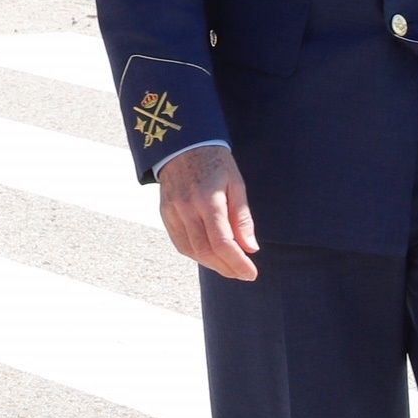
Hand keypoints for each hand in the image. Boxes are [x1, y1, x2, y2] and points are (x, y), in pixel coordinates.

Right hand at [157, 144, 258, 280]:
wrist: (182, 143)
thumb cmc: (215, 162)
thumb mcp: (236, 183)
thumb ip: (242, 217)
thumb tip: (250, 248)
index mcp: (208, 199)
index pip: (222, 242)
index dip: (238, 263)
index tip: (251, 273)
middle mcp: (187, 207)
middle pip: (206, 251)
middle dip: (227, 268)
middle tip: (243, 274)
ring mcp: (172, 211)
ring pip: (191, 250)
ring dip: (212, 264)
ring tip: (229, 267)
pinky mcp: (165, 212)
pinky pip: (179, 242)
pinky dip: (196, 254)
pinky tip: (210, 256)